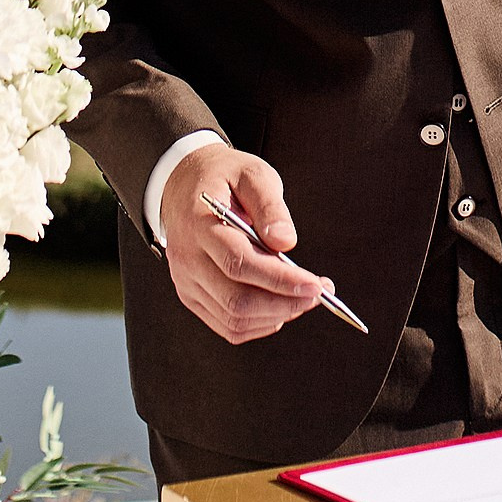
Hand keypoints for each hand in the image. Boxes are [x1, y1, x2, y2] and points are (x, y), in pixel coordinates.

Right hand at [159, 145, 326, 344]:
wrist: (183, 186)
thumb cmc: (222, 178)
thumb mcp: (251, 174)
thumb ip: (269, 206)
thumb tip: (285, 242)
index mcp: (198, 225)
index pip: (240, 263)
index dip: (280, 280)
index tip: (315, 284)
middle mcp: (187, 259)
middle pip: (237, 301)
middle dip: (285, 304)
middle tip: (318, 293)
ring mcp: (186, 282)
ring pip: (234, 321)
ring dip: (276, 316)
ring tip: (303, 298)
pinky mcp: (191, 296)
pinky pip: (227, 326)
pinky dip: (259, 324)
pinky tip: (279, 308)